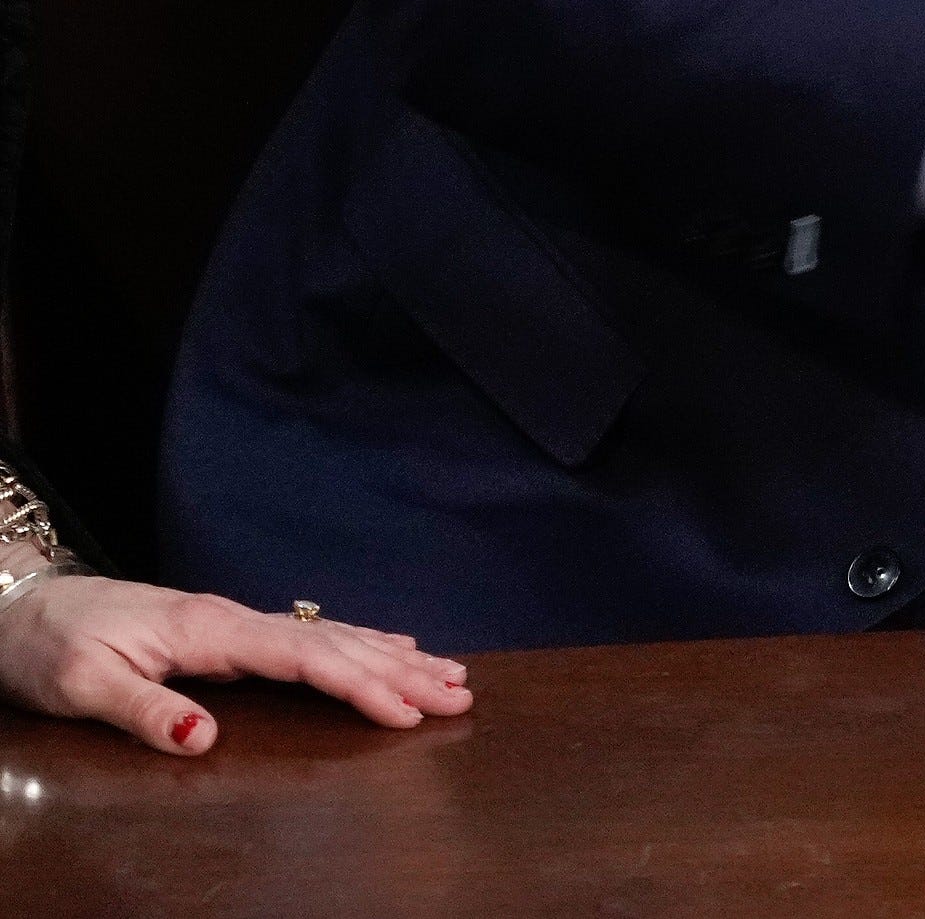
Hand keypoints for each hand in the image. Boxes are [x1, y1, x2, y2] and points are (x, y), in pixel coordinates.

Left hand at [0, 576, 470, 753]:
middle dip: (402, 670)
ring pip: (333, 635)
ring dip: (395, 656)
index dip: (360, 686)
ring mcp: (235, 621)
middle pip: (336, 644)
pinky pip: (313, 635)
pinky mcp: (228, 630)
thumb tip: (208, 738)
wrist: (19, 605)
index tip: (407, 713)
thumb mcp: (81, 686)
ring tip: (450, 673)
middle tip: (461, 694)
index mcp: (209, 630)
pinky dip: (362, 641)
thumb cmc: (48, 647)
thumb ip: (145, 710)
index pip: (304, 658)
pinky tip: (392, 645)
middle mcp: (234, 619)